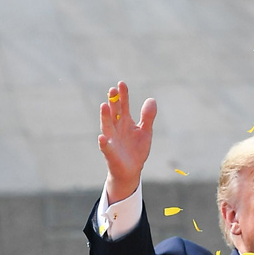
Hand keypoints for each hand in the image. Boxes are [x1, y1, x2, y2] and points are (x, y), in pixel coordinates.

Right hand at [99, 80, 156, 203]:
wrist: (131, 170)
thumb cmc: (136, 150)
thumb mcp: (145, 132)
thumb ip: (147, 117)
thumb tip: (151, 99)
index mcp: (125, 122)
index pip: (123, 105)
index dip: (123, 95)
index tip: (121, 83)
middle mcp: (116, 128)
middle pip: (114, 113)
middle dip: (113, 102)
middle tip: (112, 90)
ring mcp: (112, 140)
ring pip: (107, 126)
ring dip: (105, 117)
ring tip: (104, 106)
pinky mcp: (110, 153)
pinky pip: (106, 147)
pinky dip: (103, 143)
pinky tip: (101, 138)